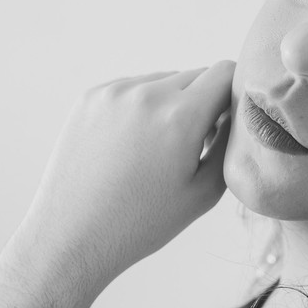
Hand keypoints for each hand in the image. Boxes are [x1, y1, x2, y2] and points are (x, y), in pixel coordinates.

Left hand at [12, 60, 234, 292]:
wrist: (71, 235)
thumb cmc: (141, 222)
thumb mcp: (204, 192)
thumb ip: (229, 144)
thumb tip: (236, 113)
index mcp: (179, 117)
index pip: (226, 72)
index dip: (235, 95)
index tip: (228, 123)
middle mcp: (145, 94)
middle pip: (196, 75)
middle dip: (204, 102)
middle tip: (193, 145)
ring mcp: (113, 92)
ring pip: (163, 80)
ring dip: (172, 103)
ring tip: (156, 150)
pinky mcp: (90, 97)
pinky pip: (132, 88)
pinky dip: (141, 107)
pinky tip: (130, 146)